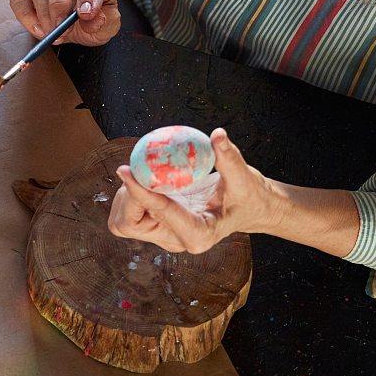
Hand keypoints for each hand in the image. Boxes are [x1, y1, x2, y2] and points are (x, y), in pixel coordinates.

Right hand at [8, 0, 117, 45]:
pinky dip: (25, 14)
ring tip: (52, 33)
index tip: (87, 13)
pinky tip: (38, 28)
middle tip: (60, 28)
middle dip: (58, 5)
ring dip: (43, 14)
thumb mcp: (109, 19)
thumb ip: (107, 21)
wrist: (77, 4)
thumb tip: (94, 19)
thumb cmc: (95, 10)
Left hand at [109, 129, 280, 254]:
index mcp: (198, 234)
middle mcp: (178, 240)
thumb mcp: (244, 177)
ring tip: (144, 173)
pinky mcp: (161, 228)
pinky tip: (147, 178)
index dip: (139, 192)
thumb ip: (229, 158)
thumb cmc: (248, 196)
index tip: (124, 169)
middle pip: (131, 223)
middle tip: (136, 167)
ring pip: (126, 221)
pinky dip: (132, 195)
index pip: (159, 212)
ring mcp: (167, 236)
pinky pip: (132, 214)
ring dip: (127, 196)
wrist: (250, 209)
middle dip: (128, 195)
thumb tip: (218, 134)